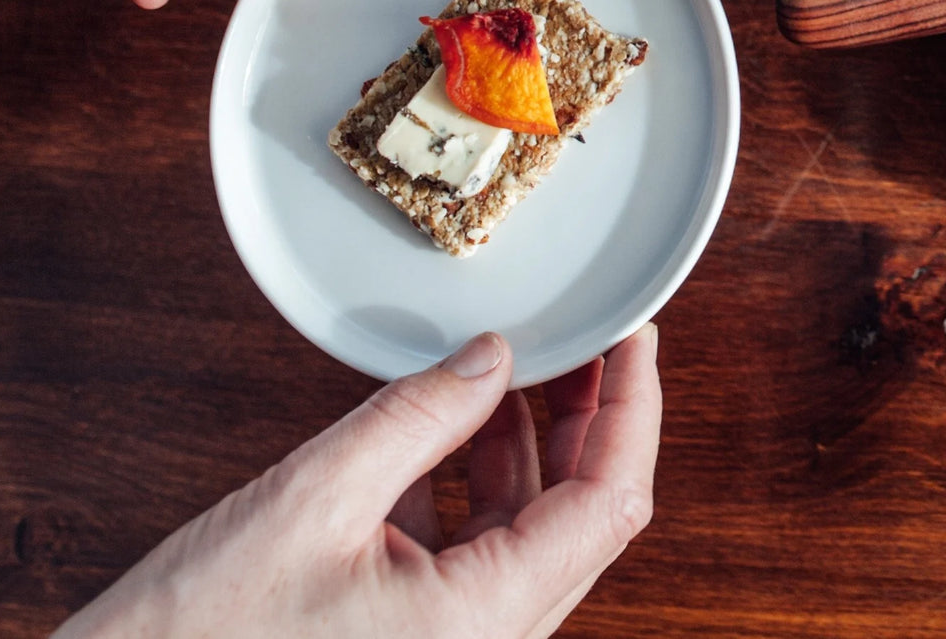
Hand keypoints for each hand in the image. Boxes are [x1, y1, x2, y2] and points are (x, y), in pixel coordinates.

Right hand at [53, 325, 660, 638]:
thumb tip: (491, 357)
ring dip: (532, 443)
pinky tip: (453, 420)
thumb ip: (415, 418)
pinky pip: (477, 548)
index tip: (634, 339)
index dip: (634, 409)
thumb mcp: (311, 501)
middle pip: (582, 514)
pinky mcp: (418, 637)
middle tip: (585, 337)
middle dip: (592, 417)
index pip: (609, 501)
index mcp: (484, 622)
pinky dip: (474, 478)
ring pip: (531, 529)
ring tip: (522, 363)